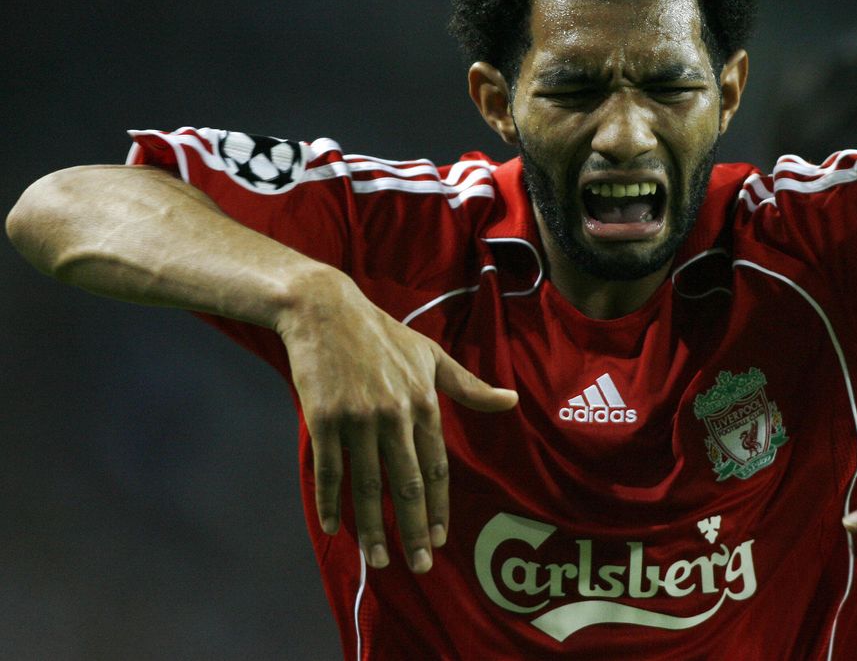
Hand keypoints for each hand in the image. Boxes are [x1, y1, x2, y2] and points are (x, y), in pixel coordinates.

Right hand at [276, 269, 517, 572]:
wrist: (327, 311)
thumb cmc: (383, 335)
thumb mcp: (432, 356)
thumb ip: (469, 386)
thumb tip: (512, 401)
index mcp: (423, 403)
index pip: (436, 468)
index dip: (438, 506)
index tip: (440, 539)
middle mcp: (394, 415)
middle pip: (406, 484)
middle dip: (413, 529)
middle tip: (420, 565)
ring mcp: (358, 418)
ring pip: (367, 486)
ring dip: (373, 527)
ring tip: (378, 560)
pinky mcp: (324, 418)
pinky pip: (329, 470)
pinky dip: (330, 502)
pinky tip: (333, 529)